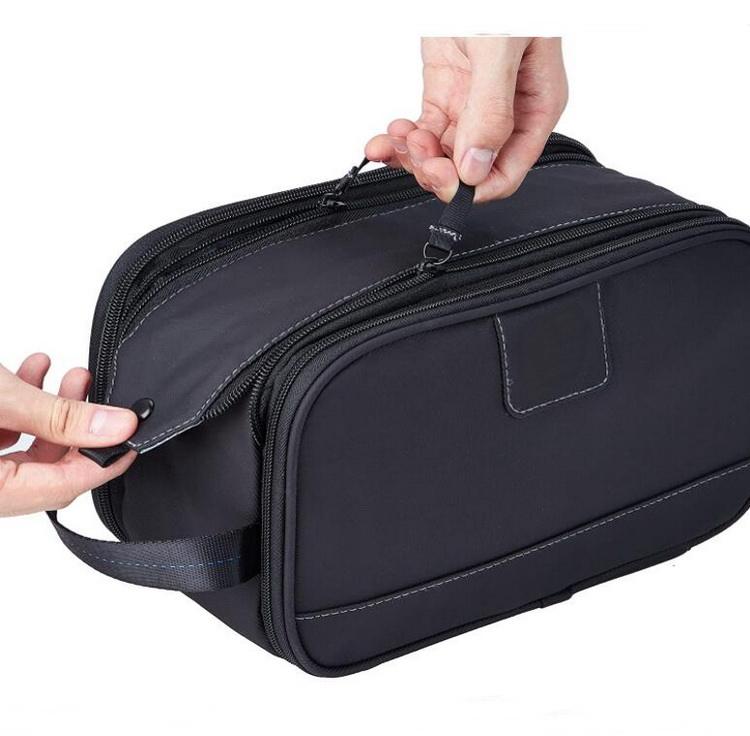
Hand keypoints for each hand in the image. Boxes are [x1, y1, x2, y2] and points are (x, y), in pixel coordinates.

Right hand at [0, 354, 136, 516]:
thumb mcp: (2, 399)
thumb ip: (59, 416)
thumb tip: (117, 427)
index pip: (61, 489)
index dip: (104, 464)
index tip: (133, 440)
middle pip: (47, 469)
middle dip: (78, 425)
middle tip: (97, 394)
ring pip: (28, 447)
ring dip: (55, 409)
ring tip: (74, 376)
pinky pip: (7, 432)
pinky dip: (26, 405)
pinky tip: (36, 369)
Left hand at [366, 36, 567, 202]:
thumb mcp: (501, 47)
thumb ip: (491, 110)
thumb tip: (476, 165)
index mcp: (534, 108)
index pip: (506, 172)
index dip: (472, 186)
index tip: (444, 177)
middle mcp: (505, 113)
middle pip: (469, 169)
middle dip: (438, 169)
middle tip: (416, 153)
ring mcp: (473, 105)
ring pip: (443, 154)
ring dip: (415, 156)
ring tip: (397, 137)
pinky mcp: (446, 92)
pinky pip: (425, 132)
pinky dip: (403, 141)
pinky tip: (387, 138)